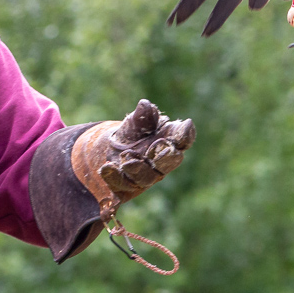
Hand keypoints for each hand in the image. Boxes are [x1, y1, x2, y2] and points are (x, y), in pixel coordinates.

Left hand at [71, 99, 195, 218]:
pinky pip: (122, 184)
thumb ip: (142, 117)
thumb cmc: (131, 134)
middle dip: (165, 156)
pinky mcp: (126, 187)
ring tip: (127, 159)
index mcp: (168, 141)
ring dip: (137, 168)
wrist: (108, 152)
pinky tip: (107, 168)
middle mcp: (160, 162)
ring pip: (145, 176)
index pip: (182, 139)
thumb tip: (145, 105)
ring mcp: (145, 177)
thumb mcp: (135, 123)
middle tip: (159, 146)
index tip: (187, 124)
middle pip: (169, 162)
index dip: (186, 133)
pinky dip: (115, 177)